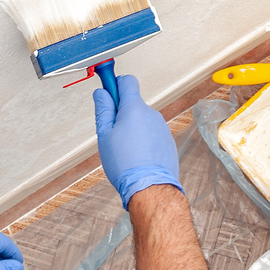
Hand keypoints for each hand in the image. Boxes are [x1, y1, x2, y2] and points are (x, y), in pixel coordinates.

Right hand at [93, 73, 182, 208]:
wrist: (150, 187)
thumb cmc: (125, 164)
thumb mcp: (104, 135)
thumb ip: (103, 110)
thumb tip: (101, 93)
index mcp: (134, 108)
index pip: (127, 81)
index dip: (115, 84)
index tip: (108, 91)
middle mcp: (151, 114)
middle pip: (134, 104)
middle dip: (122, 113)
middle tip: (112, 133)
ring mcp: (162, 127)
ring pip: (143, 121)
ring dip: (133, 129)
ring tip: (125, 150)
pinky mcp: (168, 141)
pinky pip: (152, 134)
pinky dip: (144, 140)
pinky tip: (137, 157)